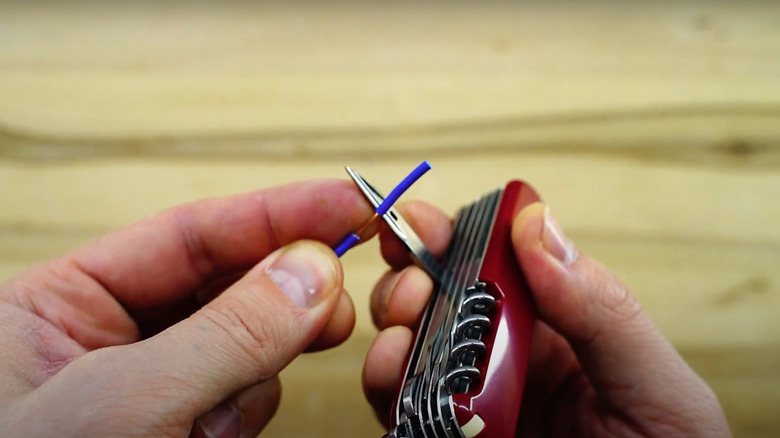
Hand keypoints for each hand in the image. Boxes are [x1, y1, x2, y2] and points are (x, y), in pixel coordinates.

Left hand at [0, 179, 373, 437]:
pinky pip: (245, 401)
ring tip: (209, 420)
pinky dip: (245, 415)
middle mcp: (113, 340)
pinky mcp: (183, 430)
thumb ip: (223, 334)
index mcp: (65, 304)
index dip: (279, 211)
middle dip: (284, 293)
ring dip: (256, 373)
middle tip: (336, 301)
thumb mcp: (120, 406)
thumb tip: (312, 272)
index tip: (353, 202)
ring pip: (248, 348)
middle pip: (230, 284)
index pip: (193, 233)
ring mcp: (154, 390)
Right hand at [362, 201, 731, 436]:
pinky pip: (402, 403)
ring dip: (394, 318)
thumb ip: (599, 306)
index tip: (422, 220)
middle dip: (414, 272)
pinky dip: (383, 378)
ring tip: (404, 318)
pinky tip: (392, 365)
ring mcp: (474, 398)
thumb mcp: (651, 380)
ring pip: (411, 342)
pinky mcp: (449, 435)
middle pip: (440, 294)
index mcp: (556, 324)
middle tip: (415, 277)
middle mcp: (506, 355)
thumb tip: (537, 225)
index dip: (454, 234)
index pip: (496, 261)